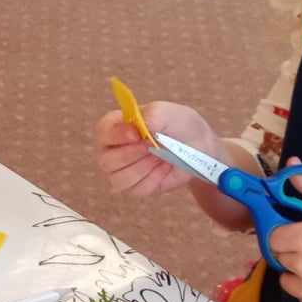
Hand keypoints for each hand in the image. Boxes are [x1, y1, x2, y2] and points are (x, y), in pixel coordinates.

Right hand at [94, 101, 218, 195]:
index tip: (138, 135)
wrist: (198, 145)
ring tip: (160, 157)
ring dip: (143, 168)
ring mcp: (121, 171)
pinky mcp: (135, 187)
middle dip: (132, 155)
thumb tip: (139, 127)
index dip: (117, 135)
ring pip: (119, 179)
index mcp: (114, 126)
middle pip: (106, 161)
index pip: (103, 132)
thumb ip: (151, 115)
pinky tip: (163, 168)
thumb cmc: (177, 124)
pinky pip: (137, 190)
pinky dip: (154, 179)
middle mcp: (111, 150)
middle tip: (154, 147)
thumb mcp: (167, 112)